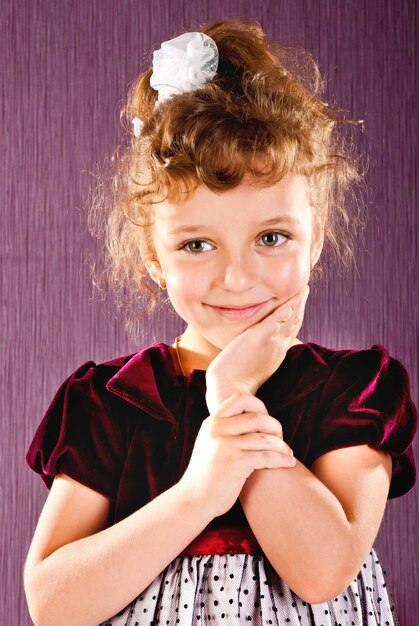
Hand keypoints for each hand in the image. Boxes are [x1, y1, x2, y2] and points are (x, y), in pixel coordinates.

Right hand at [178, 392, 295, 517]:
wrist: (193, 499)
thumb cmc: (208, 473)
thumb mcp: (210, 442)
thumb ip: (226, 429)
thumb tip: (255, 417)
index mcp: (212, 421)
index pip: (240, 398)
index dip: (259, 405)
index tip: (266, 421)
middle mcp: (217, 429)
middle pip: (257, 417)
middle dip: (275, 427)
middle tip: (280, 439)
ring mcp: (225, 446)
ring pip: (265, 438)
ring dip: (282, 446)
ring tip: (288, 453)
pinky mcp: (235, 463)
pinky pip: (267, 457)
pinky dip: (282, 459)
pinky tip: (289, 463)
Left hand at [205, 286, 308, 412]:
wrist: (228, 390)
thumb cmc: (233, 380)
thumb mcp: (250, 365)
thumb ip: (255, 354)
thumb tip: (251, 348)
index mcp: (276, 355)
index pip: (290, 332)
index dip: (296, 318)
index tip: (299, 306)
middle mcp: (279, 348)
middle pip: (295, 324)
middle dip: (301, 307)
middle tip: (305, 292)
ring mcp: (272, 342)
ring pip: (291, 318)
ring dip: (298, 302)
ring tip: (304, 289)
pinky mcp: (262, 336)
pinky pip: (280, 317)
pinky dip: (289, 305)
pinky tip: (295, 295)